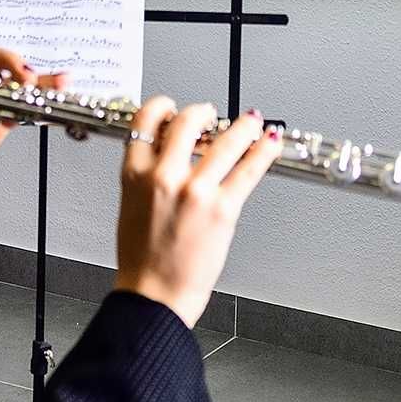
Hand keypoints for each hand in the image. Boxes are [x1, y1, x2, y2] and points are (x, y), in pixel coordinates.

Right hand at [113, 99, 281, 326]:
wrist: (153, 295)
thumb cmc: (141, 258)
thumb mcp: (131, 204)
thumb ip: (147, 174)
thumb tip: (166, 151)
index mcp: (135, 173)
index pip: (146, 120)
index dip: (163, 106)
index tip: (173, 108)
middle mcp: (164, 176)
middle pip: (188, 121)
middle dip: (203, 112)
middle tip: (212, 115)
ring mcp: (196, 190)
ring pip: (226, 139)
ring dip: (243, 125)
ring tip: (251, 122)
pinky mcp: (223, 208)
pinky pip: (249, 169)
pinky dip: (263, 151)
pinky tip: (269, 143)